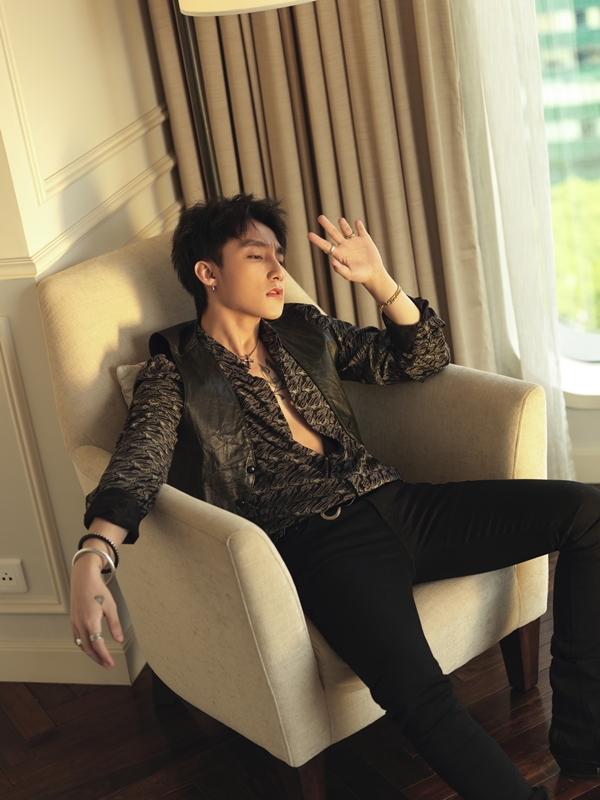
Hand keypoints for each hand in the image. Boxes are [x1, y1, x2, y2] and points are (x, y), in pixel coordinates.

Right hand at [70, 551, 123, 668]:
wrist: (83, 578)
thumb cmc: (98, 590)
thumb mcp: (111, 606)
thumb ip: (115, 624)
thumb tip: (119, 640)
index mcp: (90, 622)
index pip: (98, 645)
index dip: (105, 657)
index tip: (111, 663)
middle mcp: (80, 624)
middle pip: (88, 649)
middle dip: (98, 659)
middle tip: (107, 665)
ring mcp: (75, 623)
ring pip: (81, 645)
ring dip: (91, 654)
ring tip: (100, 658)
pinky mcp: (73, 620)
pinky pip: (76, 638)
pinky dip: (83, 646)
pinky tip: (89, 646)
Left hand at [308, 214, 420, 324]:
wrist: (373, 273)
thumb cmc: (359, 276)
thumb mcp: (349, 275)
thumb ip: (340, 269)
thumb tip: (331, 261)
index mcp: (339, 254)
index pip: (326, 245)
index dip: (317, 240)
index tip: (309, 235)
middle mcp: (345, 245)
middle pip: (333, 233)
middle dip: (327, 225)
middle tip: (320, 217)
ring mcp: (354, 241)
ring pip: (346, 230)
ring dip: (343, 224)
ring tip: (340, 220)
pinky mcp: (365, 238)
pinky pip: (360, 229)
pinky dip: (358, 226)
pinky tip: (356, 223)